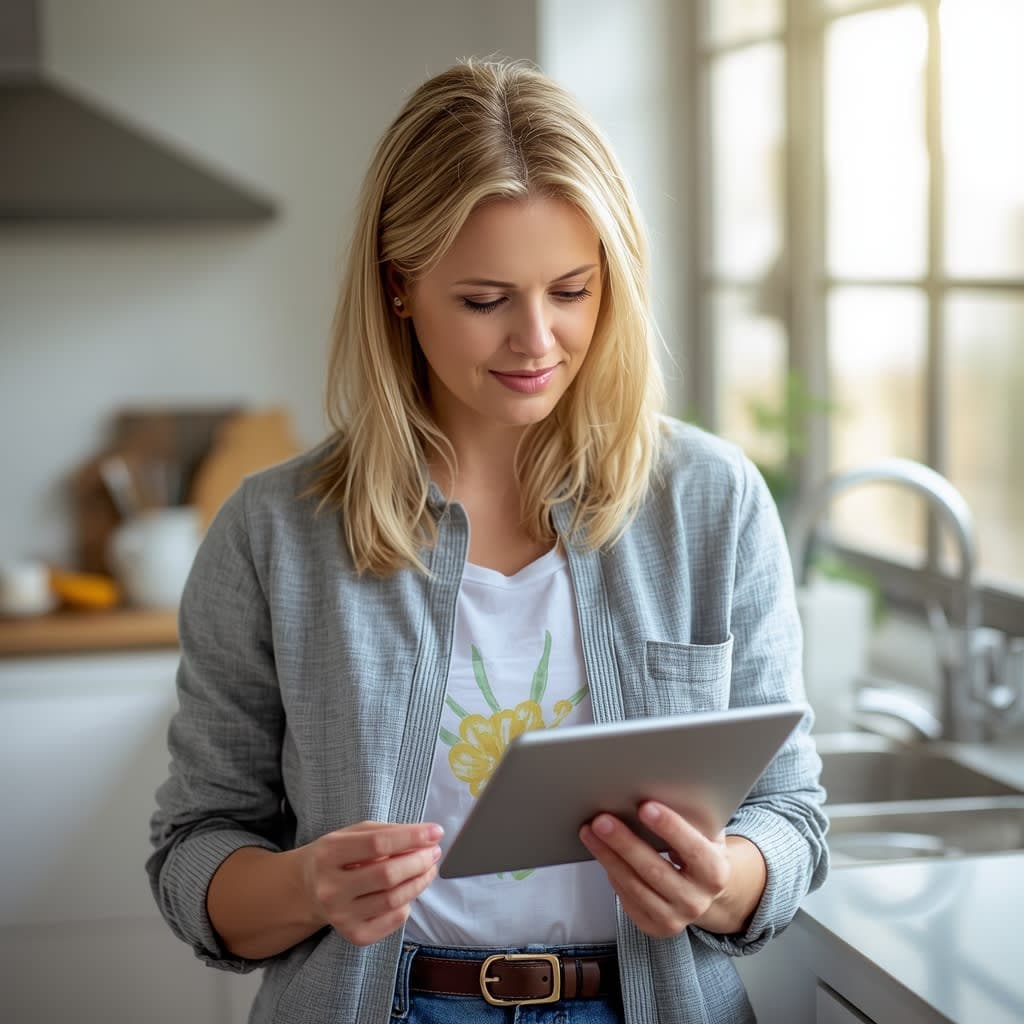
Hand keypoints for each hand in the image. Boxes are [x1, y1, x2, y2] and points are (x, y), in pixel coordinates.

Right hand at [300, 820, 441, 946]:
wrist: (308, 890)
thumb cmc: (338, 855)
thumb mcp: (353, 833)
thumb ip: (387, 832)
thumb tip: (427, 836)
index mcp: (328, 854)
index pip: (377, 844)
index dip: (411, 837)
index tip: (435, 832)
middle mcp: (331, 888)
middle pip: (387, 875)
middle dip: (419, 861)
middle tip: (434, 853)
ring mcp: (341, 916)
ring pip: (394, 900)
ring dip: (420, 882)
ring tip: (429, 869)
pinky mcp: (354, 936)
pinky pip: (393, 920)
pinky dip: (408, 903)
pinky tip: (408, 890)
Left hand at [579, 801, 736, 937]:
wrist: (703, 890)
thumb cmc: (699, 849)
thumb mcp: (705, 833)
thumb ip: (691, 817)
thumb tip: (661, 788)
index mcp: (715, 873)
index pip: (693, 849)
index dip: (670, 828)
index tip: (646, 806)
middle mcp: (697, 901)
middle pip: (655, 870)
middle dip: (625, 843)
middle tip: (602, 819)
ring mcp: (674, 918)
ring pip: (634, 886)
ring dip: (607, 856)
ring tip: (590, 831)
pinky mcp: (653, 926)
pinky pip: (626, 898)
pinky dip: (611, 872)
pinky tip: (600, 851)